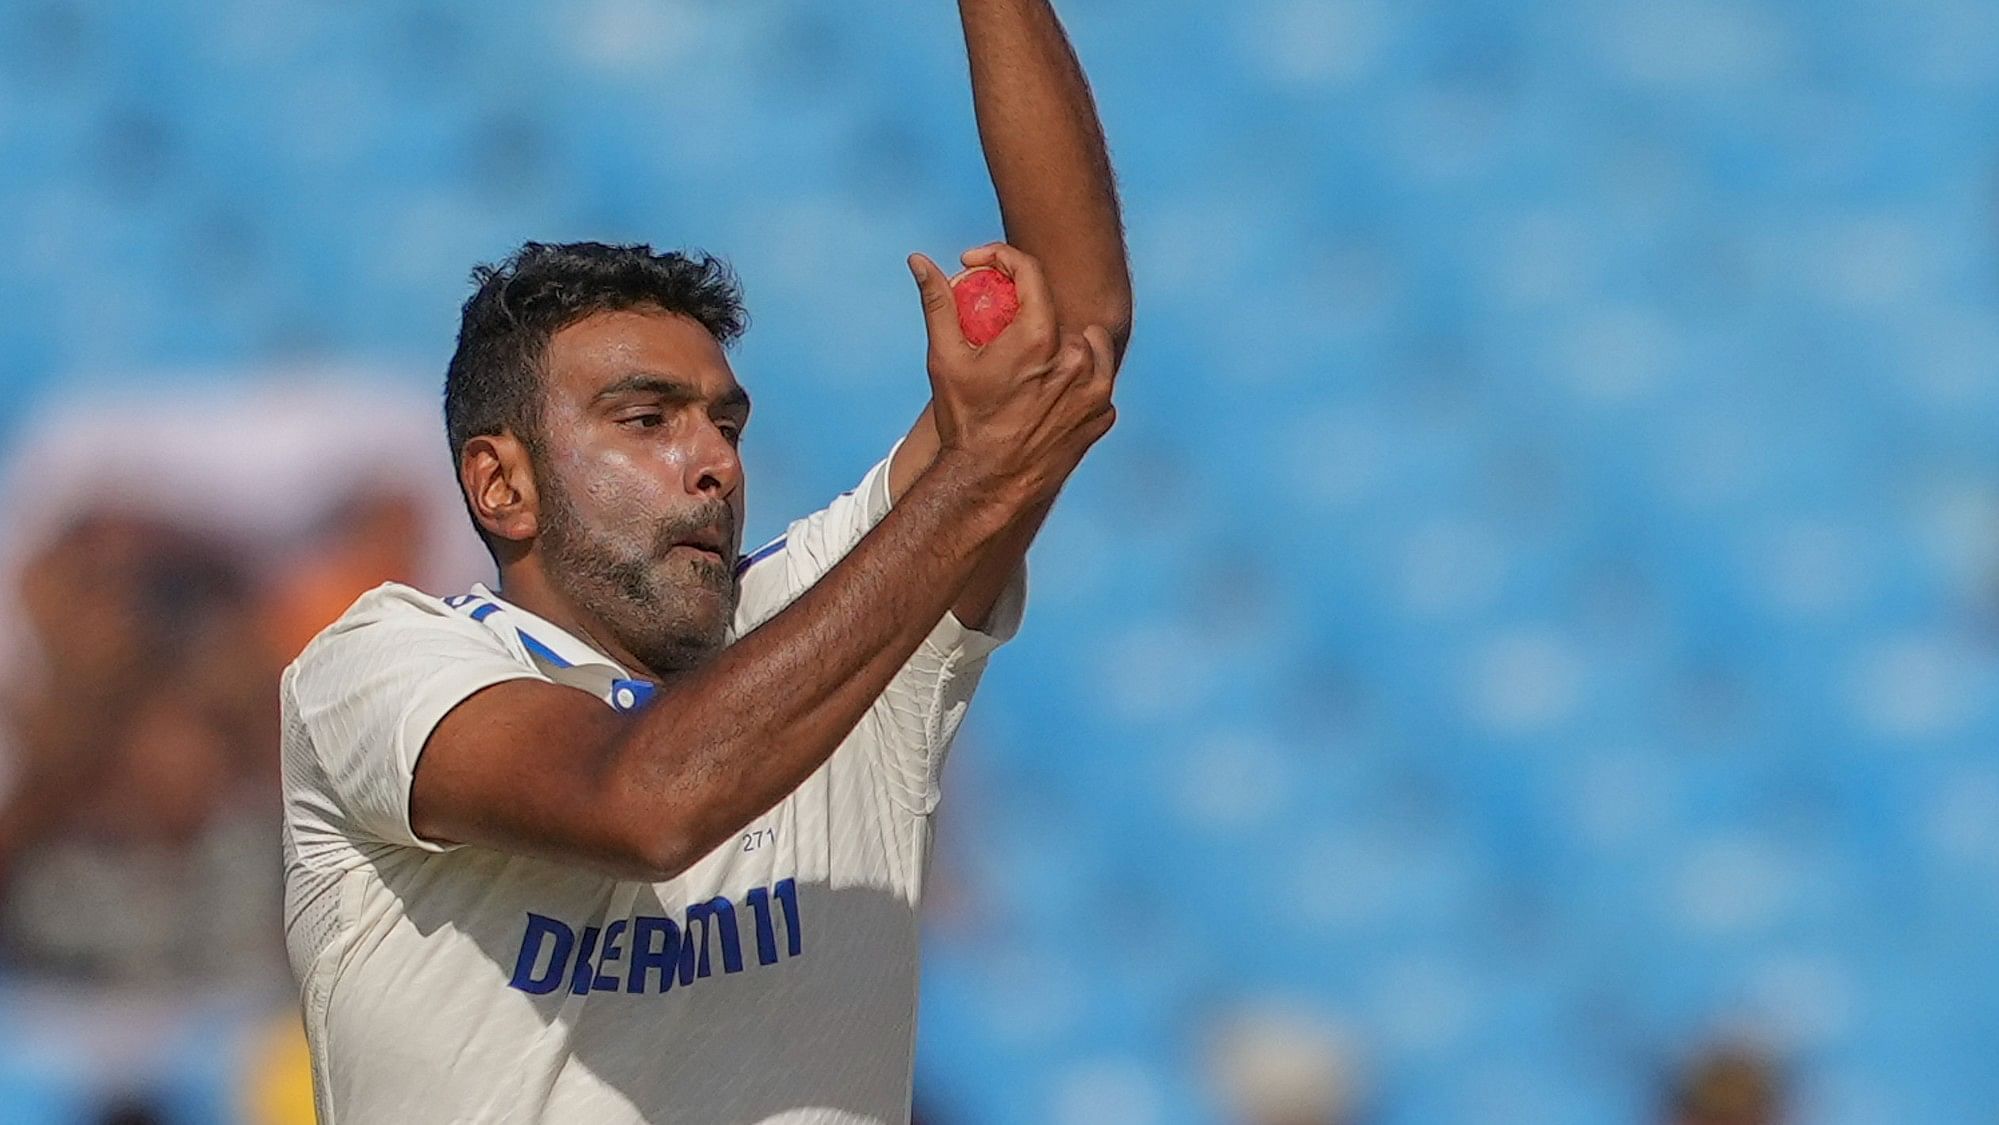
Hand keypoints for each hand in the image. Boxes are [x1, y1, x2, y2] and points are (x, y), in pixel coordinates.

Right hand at [906, 243, 1116, 507]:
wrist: (989, 485)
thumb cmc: (964, 420)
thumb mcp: (945, 358)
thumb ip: (937, 302)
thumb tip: (918, 259)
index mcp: (1040, 336)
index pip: (1029, 272)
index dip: (1002, 258)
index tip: (980, 266)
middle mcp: (1077, 357)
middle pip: (1055, 310)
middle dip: (1027, 310)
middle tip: (1001, 327)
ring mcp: (1096, 389)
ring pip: (1085, 344)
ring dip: (1062, 343)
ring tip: (1032, 361)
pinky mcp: (1103, 414)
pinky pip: (1094, 381)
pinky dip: (1076, 380)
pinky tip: (1048, 393)